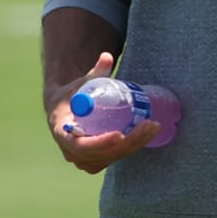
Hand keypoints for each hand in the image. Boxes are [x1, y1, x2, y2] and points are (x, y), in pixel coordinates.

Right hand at [45, 51, 161, 174]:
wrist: (64, 111)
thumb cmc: (72, 95)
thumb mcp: (79, 84)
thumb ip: (95, 72)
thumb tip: (107, 56)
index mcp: (62, 133)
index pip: (80, 145)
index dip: (100, 143)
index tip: (119, 135)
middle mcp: (71, 151)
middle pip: (103, 153)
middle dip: (129, 142)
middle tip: (149, 124)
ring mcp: (84, 159)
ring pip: (112, 156)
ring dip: (135, 145)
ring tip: (154, 127)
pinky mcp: (96, 160)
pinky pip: (115, 157)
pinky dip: (133, 147)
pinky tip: (149, 134)